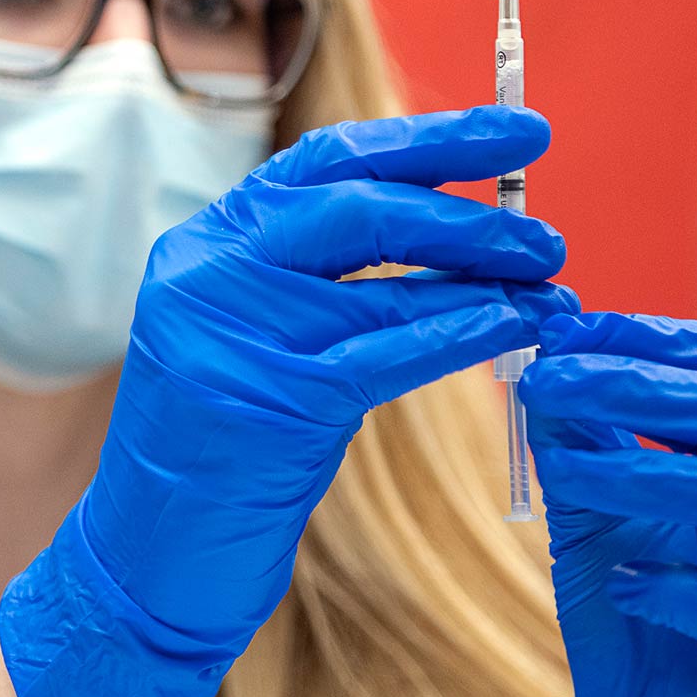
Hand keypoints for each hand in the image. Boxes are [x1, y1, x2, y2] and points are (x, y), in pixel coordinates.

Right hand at [0, 107, 577, 696]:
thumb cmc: (225, 458)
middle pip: (356, 204)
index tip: (516, 132)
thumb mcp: (260, 345)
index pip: (325, 162)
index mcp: (203, 244)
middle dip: (467, 202)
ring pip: (382, 273)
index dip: (430, 139)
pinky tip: (519, 328)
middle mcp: (207, 273)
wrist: (144, 564)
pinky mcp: (267, 402)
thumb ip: (327, 283)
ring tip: (552, 282)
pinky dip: (465, 331)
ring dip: (485, 273)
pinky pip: (388, 350)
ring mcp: (230, 334)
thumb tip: (461, 231)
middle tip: (547, 230)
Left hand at [519, 312, 696, 696]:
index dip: (655, 341)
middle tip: (552, 379)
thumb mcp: (593, 529)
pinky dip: (686, 592)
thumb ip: (581, 451)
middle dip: (647, 391)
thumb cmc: (634, 638)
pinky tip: (624, 584)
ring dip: (656, 477)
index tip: (567, 325)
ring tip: (569, 472)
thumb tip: (542, 360)